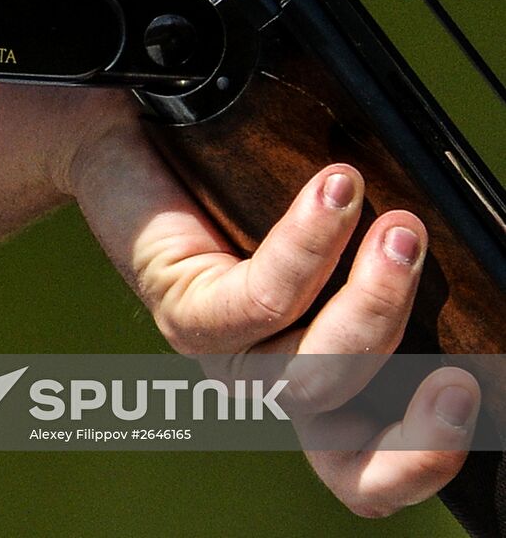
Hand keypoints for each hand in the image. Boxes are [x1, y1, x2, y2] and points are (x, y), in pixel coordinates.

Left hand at [64, 92, 479, 517]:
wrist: (129, 138)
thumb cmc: (233, 176)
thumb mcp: (327, 221)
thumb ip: (377, 247)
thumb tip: (441, 241)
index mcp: (306, 367)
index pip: (362, 460)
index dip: (421, 458)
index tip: (468, 393)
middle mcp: (262, 373)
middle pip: (342, 443)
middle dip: (415, 426)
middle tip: (462, 373)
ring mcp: (219, 348)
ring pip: (310, 374)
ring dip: (374, 304)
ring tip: (400, 231)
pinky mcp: (184, 306)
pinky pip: (258, 300)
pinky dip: (309, 247)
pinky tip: (336, 191)